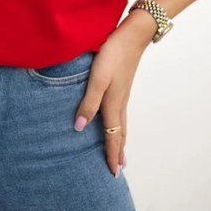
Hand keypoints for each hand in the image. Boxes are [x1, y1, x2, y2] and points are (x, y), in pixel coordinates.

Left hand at [73, 24, 149, 175]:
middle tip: (119, 170)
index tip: (113, 174)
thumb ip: (88, 103)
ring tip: (121, 152)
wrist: (132, 36)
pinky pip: (122, 113)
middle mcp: (120, 102)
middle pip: (120, 133)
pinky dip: (120, 125)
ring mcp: (123, 94)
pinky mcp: (123, 85)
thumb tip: (78, 128)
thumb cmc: (112, 55)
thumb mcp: (97, 79)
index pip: (113, 137)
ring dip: (121, 140)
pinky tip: (117, 120)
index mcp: (113, 104)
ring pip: (122, 123)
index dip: (112, 155)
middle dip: (119, 152)